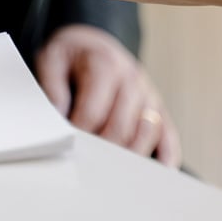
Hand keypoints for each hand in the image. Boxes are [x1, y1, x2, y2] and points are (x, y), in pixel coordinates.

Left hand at [36, 25, 180, 167]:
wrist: (93, 43)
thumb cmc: (72, 57)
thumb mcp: (52, 59)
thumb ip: (52, 88)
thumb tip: (59, 119)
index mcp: (105, 64)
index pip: (93, 113)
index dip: (78, 136)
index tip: (64, 150)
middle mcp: (132, 79)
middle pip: (122, 128)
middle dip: (101, 152)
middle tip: (84, 168)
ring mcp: (149, 94)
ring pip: (148, 133)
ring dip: (130, 158)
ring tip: (110, 176)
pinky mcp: (158, 108)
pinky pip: (169, 136)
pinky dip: (167, 158)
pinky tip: (156, 175)